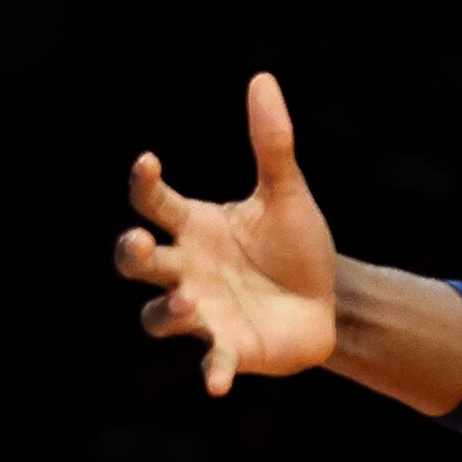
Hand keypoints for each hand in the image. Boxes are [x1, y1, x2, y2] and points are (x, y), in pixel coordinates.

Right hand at [113, 74, 337, 394]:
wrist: (329, 300)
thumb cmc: (295, 247)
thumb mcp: (288, 194)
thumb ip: (272, 143)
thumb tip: (262, 79)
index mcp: (195, 227)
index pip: (154, 203)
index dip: (144, 183)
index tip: (149, 161)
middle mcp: (186, 270)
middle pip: (138, 262)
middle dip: (132, 254)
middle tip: (141, 244)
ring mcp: (202, 312)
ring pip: (158, 315)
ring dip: (166, 309)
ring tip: (184, 301)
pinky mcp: (228, 348)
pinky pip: (211, 363)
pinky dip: (212, 372)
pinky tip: (217, 382)